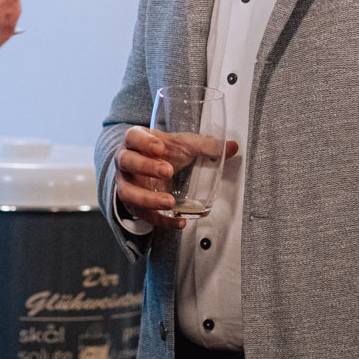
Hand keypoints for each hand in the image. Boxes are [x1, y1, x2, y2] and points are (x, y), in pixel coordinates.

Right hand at [115, 125, 237, 231]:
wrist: (147, 167)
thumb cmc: (163, 152)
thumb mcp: (181, 145)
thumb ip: (205, 145)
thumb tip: (233, 147)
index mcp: (136, 141)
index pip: (133, 136)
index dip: (143, 141)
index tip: (160, 146)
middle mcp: (126, 160)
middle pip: (127, 161)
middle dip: (146, 167)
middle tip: (168, 171)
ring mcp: (126, 183)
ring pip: (127, 191)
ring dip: (148, 198)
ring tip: (169, 203)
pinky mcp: (132, 204)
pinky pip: (143, 214)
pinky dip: (161, 220)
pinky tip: (178, 223)